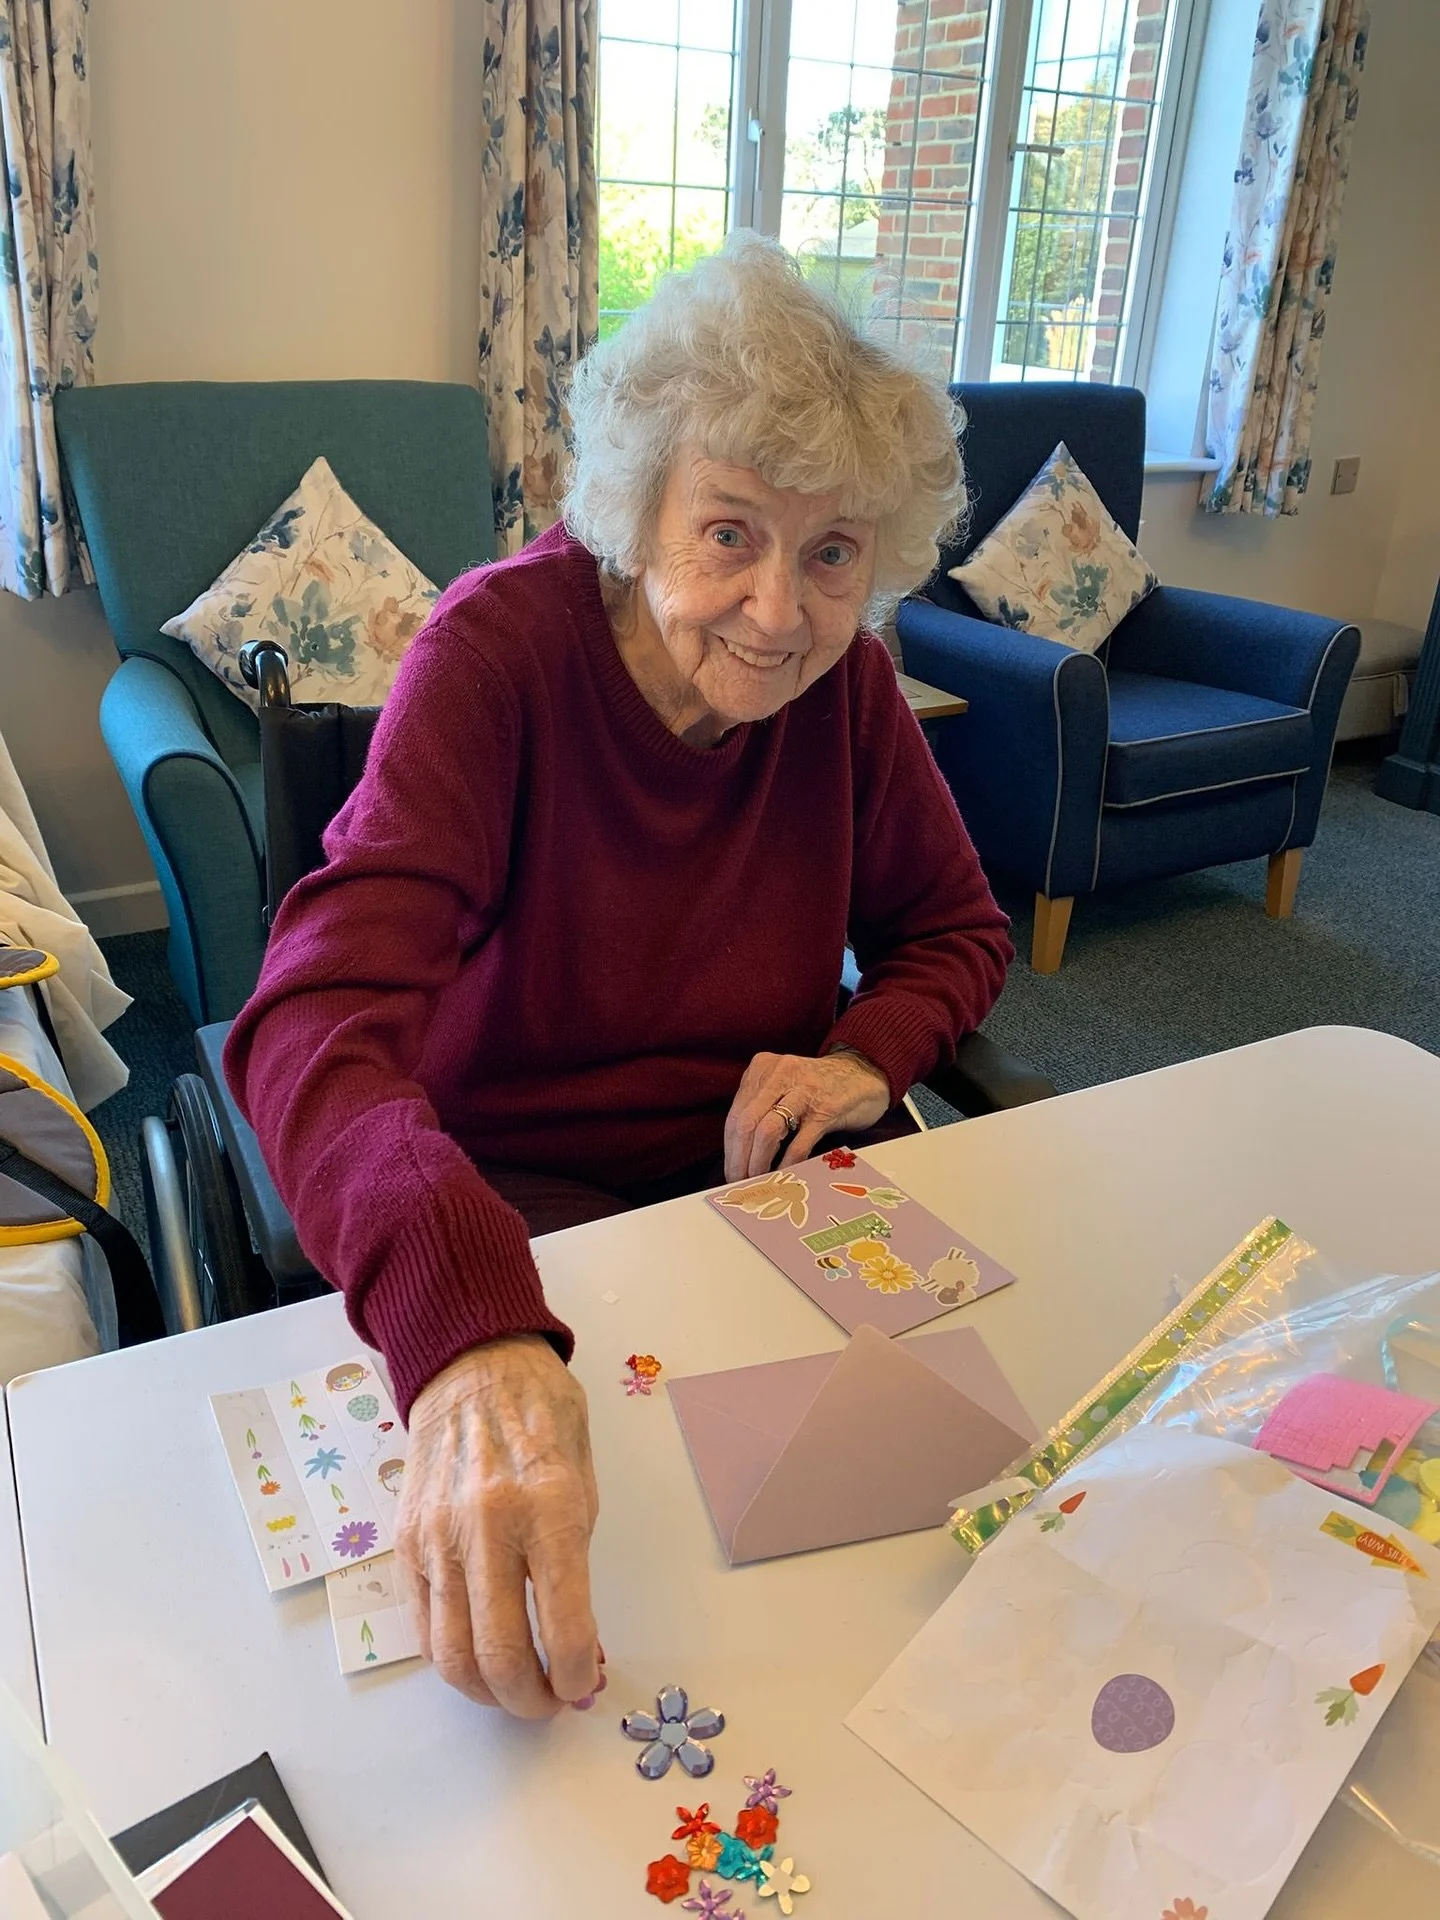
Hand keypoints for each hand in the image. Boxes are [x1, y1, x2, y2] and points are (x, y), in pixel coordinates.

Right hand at [396, 1333, 601, 1716]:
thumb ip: (576, 1564)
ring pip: (450, 1654)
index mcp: (547, 1507)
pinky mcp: (405, 1542)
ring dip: (485, 1692)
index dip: (577, 1674)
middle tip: (548, 1704)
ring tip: (512, 1691)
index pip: (564, 1623)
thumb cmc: (543, 1417)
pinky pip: (421, 1626)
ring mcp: (437, 1536)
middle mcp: (487, 1526)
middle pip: (498, 1654)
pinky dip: (449, 1658)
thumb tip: (578, 1644)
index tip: (585, 1685)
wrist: (474, 1366)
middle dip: (528, 1701)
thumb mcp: (583, 1482)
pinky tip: (475, 1657)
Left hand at [723, 1047, 890, 1179]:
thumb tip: (740, 1152)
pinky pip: (799, 1143)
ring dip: (758, 1163)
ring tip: (758, 1182)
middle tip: (740, 1182)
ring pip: (767, 1132)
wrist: (864, 1073)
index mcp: (764, 1068)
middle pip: (746, 1123)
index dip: (730, 1148)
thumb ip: (762, 1109)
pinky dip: (787, 1164)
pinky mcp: (826, 1109)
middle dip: (739, 1159)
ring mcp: (804, 1092)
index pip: (735, 1114)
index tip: (730, 1171)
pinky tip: (783, 1176)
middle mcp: (780, 1075)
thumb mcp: (783, 1086)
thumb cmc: (819, 1085)